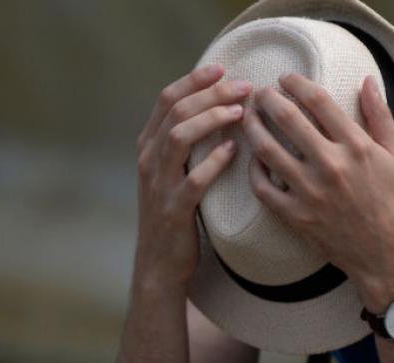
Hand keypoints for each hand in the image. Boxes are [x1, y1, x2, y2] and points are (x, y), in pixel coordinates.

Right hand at [134, 64, 251, 289]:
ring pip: (179, 137)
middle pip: (176, 111)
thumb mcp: (175, 171)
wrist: (160, 262)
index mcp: (149, 145)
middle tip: (244, 86)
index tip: (223, 68)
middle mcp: (149, 159)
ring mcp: (158, 184)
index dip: (195, 80)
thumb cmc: (177, 213)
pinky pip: (192, 180)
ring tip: (241, 112)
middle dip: (210, 93)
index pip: (167, 98)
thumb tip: (220, 107)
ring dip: (211, 119)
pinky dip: (213, 162)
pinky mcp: (173, 210)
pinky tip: (233, 151)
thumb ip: (188, 142)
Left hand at [243, 74, 393, 311]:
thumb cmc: (393, 202)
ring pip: (267, 150)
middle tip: (260, 92)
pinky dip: (253, 170)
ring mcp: (310, 192)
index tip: (286, 78)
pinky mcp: (296, 215)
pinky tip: (253, 159)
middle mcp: (331, 165)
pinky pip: (263, 187)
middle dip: (268, 98)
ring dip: (253, 127)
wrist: (384, 253)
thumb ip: (381, 116)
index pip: (318, 101)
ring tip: (248, 117)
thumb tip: (367, 80)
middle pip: (288, 118)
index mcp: (357, 147)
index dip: (296, 83)